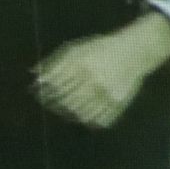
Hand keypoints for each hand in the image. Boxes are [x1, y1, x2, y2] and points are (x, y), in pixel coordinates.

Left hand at [33, 12, 169, 128]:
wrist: (135, 51)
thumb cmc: (101, 48)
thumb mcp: (77, 49)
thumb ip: (55, 62)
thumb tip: (34, 74)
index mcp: (82, 65)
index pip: (56, 84)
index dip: (43, 91)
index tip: (36, 94)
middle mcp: (93, 80)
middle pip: (67, 100)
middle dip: (53, 104)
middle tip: (46, 104)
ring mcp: (107, 93)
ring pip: (81, 112)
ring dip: (68, 114)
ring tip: (62, 110)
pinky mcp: (119, 103)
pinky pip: (99, 118)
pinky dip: (88, 120)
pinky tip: (82, 116)